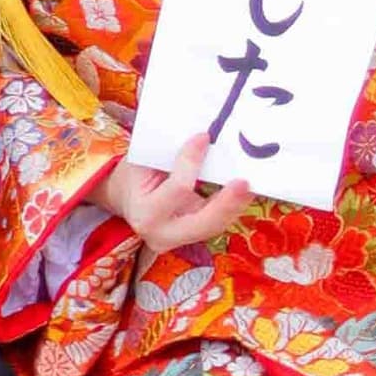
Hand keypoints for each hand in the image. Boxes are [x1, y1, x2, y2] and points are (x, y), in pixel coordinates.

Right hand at [106, 133, 251, 251]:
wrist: (126, 199)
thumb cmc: (134, 174)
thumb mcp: (143, 160)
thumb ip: (168, 152)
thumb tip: (203, 134)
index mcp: (146, 212)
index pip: (177, 188)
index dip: (191, 162)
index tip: (204, 136)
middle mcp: (162, 234)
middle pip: (204, 223)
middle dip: (227, 203)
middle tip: (244, 182)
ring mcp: (180, 241)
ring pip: (215, 226)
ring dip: (235, 205)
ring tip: (249, 184)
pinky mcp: (193, 238)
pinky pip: (215, 224)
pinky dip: (230, 207)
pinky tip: (242, 191)